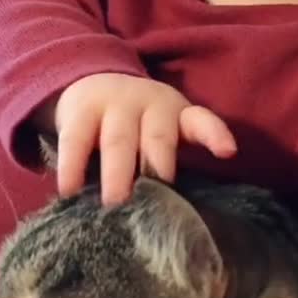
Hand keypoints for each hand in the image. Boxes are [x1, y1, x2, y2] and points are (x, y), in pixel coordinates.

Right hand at [34, 73, 236, 205]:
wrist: (93, 82)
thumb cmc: (138, 123)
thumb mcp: (162, 132)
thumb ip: (168, 162)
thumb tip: (172, 215)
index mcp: (177, 113)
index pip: (201, 121)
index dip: (215, 135)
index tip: (228, 152)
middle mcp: (150, 105)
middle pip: (158, 137)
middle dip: (156, 168)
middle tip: (152, 203)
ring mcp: (115, 104)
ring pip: (119, 140)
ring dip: (117, 173)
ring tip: (114, 205)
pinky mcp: (81, 110)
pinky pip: (76, 140)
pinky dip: (73, 166)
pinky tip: (69, 190)